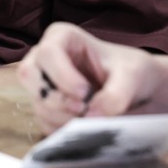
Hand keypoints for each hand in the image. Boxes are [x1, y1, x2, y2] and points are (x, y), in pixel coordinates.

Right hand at [17, 23, 157, 133]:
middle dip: (56, 98)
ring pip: (38, 103)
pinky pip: (45, 123)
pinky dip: (66, 130)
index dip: (62, 75)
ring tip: (93, 117)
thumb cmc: (131, 73)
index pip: (47, 53)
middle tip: (83, 110)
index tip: (86, 93)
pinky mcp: (47, 109)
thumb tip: (91, 115)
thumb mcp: (131, 77)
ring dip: (65, 118)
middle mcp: (46, 59)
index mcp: (62, 37)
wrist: (137, 92)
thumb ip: (116, 95)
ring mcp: (43, 85)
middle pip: (29, 75)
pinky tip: (87, 125)